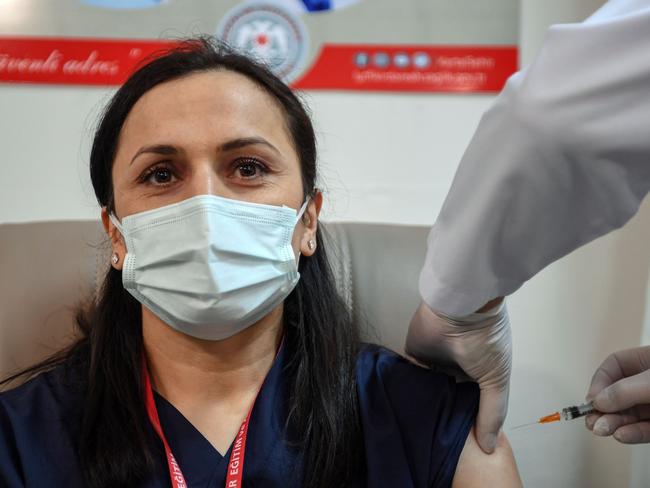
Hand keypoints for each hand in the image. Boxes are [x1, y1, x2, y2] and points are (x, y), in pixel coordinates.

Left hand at [405, 300, 511, 453]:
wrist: (461, 308)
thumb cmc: (485, 340)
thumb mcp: (496, 379)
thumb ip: (492, 412)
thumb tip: (487, 447)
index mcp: (478, 375)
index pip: (470, 405)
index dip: (466, 424)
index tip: (459, 448)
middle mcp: (455, 369)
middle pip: (446, 399)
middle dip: (442, 417)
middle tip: (435, 444)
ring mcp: (433, 362)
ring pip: (426, 390)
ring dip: (423, 405)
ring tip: (417, 432)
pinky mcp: (413, 354)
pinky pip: (407, 376)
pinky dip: (406, 389)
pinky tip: (403, 409)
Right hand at [585, 346, 649, 442]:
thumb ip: (626, 390)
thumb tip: (599, 401)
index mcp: (647, 361)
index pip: (614, 366)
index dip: (600, 382)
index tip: (592, 400)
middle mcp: (649, 383)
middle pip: (619, 394)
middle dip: (604, 409)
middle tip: (592, 420)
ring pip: (630, 414)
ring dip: (614, 423)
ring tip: (602, 429)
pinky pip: (646, 429)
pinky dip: (632, 433)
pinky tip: (621, 435)